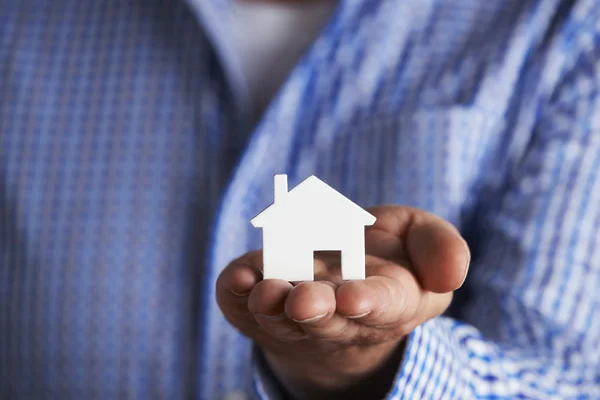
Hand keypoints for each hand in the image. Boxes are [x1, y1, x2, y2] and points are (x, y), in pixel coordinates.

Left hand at [216, 206, 469, 398]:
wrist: (343, 272)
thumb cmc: (387, 255)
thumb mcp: (423, 239)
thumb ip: (441, 249)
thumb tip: (449, 274)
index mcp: (387, 301)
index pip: (380, 307)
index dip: (367, 303)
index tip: (354, 298)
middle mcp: (338, 316)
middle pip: (325, 319)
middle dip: (314, 309)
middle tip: (304, 301)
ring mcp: (295, 315)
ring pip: (281, 318)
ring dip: (272, 306)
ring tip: (266, 292)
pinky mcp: (259, 305)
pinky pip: (242, 305)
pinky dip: (237, 294)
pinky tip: (237, 279)